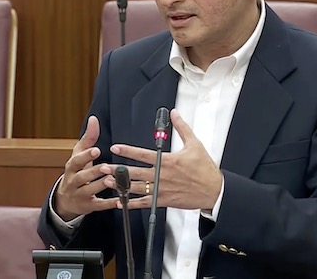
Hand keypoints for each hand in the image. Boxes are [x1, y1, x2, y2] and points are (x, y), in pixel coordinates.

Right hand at [55, 116, 117, 219]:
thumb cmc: (76, 172)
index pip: (76, 161)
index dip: (86, 156)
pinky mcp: (88, 206)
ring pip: (90, 191)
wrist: (65, 199)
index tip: (97, 150)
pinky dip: (109, 203)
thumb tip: (94, 119)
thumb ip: (88, 138)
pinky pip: (99, 205)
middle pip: (82, 177)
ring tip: (113, 180)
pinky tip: (120, 200)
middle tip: (106, 167)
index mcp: (72, 167)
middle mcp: (73, 181)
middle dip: (94, 172)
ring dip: (101, 185)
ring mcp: (80, 194)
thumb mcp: (79, 155)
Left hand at [103, 109, 222, 211]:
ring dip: (121, 185)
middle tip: (103, 168)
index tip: (115, 148)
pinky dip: (132, 203)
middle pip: (135, 172)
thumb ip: (182, 128)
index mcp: (168, 161)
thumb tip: (174, 114)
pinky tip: (121, 202)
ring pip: (137, 188)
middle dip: (117, 170)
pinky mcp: (163, 201)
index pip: (143, 154)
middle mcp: (162, 175)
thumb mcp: (195, 144)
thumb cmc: (205, 169)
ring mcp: (161, 189)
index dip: (127, 151)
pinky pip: (144, 203)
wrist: (213, 191)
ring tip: (107, 183)